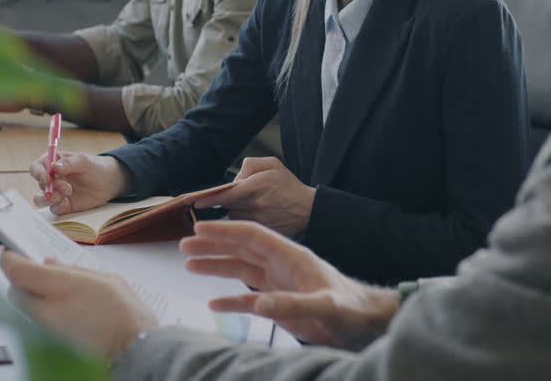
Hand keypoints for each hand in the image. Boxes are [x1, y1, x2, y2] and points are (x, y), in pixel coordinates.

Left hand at [0, 250, 156, 361]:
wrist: (133, 352)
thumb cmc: (125, 316)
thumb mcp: (106, 280)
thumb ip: (74, 270)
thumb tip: (50, 264)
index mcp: (61, 287)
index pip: (18, 271)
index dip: (10, 259)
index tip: (11, 253)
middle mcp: (47, 310)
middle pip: (14, 291)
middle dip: (20, 278)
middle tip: (33, 269)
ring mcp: (46, 330)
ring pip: (24, 307)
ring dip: (31, 295)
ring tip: (52, 288)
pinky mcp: (50, 343)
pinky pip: (36, 321)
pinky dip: (42, 310)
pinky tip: (61, 307)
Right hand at [29, 151, 128, 214]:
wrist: (108, 183)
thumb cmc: (95, 167)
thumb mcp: (84, 161)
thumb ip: (70, 163)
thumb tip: (55, 167)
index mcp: (53, 162)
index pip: (37, 167)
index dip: (38, 172)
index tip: (46, 177)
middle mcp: (52, 178)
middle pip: (40, 184)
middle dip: (50, 187)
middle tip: (66, 188)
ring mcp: (56, 192)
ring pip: (41, 199)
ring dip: (48, 199)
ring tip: (63, 197)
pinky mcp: (62, 205)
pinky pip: (53, 209)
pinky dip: (58, 207)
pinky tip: (67, 203)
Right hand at [181, 220, 398, 349]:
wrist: (366, 323)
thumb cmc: (352, 308)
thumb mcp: (326, 306)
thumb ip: (294, 304)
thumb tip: (259, 304)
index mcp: (291, 256)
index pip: (252, 236)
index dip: (225, 231)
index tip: (199, 228)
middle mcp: (282, 265)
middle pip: (241, 249)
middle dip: (213, 245)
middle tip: (184, 245)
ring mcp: (280, 283)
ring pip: (241, 269)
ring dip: (216, 266)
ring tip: (189, 264)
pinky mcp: (280, 303)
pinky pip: (249, 298)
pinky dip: (230, 299)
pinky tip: (213, 302)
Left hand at [192, 157, 314, 236]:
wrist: (309, 210)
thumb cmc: (288, 185)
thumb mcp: (272, 164)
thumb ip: (249, 165)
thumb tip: (234, 179)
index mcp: (257, 187)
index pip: (227, 195)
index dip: (210, 199)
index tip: (196, 202)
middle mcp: (256, 206)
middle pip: (227, 206)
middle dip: (226, 202)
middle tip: (233, 197)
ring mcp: (258, 222)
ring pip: (233, 218)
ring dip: (234, 212)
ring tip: (251, 206)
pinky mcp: (261, 235)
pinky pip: (243, 229)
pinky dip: (242, 223)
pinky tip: (255, 217)